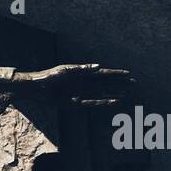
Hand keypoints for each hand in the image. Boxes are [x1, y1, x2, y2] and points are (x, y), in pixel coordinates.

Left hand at [13, 64, 132, 107]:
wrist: (37, 88)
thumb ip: (83, 68)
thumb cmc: (50, 76)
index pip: (103, 73)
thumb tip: (99, 67)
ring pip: (101, 93)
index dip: (115, 74)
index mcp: (82, 73)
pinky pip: (92, 103)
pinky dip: (102, 102)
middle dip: (118, 84)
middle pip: (105, 84)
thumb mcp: (67, 70)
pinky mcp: (75, 103)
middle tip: (133, 84)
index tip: (127, 73)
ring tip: (126, 94)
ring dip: (113, 94)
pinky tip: (113, 102)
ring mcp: (80, 93)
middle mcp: (83, 83)